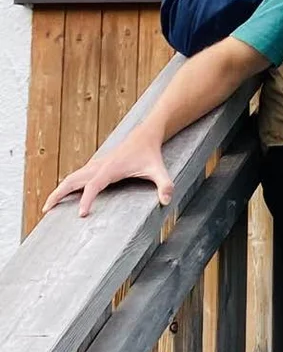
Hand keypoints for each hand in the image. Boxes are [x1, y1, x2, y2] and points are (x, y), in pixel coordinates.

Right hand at [42, 127, 171, 216]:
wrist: (143, 137)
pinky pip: (76, 177)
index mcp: (110, 169)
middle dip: (58, 194)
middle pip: (71, 181)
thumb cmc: (150, 155)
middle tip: (46, 210)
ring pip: (70, 178)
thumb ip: (165, 185)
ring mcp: (94, 166)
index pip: (93, 186)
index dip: (87, 199)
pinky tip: (63, 197)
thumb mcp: (160, 171)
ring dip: (58, 191)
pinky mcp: (94, 166)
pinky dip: (66, 186)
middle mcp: (98, 167)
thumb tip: (167, 201)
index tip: (81, 214)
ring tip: (48, 207)